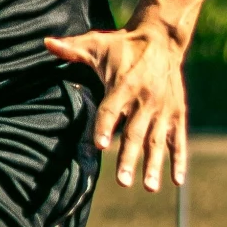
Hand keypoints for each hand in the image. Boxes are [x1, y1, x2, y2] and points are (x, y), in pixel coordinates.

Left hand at [44, 20, 185, 191]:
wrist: (163, 39)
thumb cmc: (123, 44)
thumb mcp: (97, 43)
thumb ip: (72, 49)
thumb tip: (46, 43)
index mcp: (124, 84)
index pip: (112, 109)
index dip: (105, 126)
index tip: (100, 145)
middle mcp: (145, 99)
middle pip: (135, 133)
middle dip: (129, 158)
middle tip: (122, 181)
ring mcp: (163, 109)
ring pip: (157, 141)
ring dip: (154, 164)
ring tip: (148, 187)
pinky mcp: (177, 113)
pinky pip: (179, 139)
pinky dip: (180, 159)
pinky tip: (177, 181)